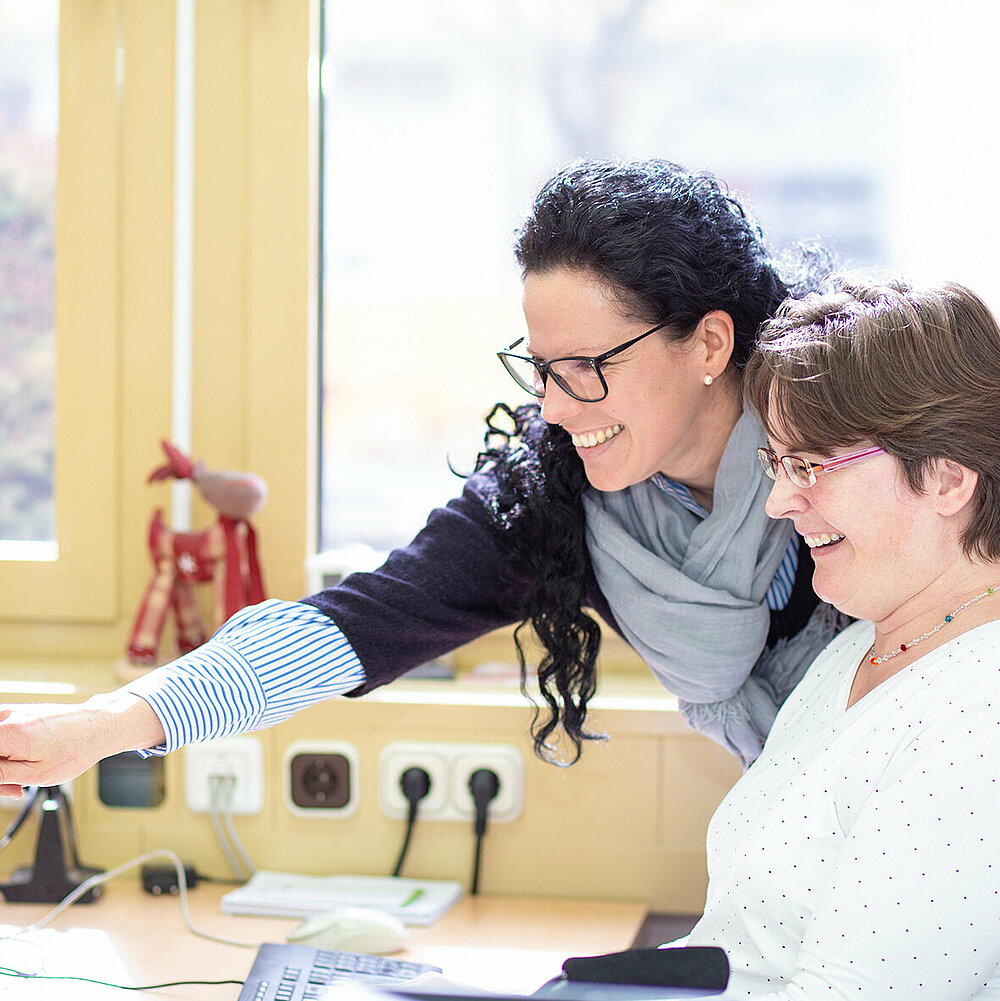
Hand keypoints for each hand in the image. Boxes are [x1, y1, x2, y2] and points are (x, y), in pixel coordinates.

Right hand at [0, 692, 165, 796]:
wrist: (99, 727)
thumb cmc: (76, 748)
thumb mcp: (34, 774)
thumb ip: (0, 775)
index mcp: (8, 732)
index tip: (6, 784)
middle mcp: (6, 716)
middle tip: (13, 788)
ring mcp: (11, 712)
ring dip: (2, 766)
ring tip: (21, 779)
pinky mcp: (17, 714)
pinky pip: (0, 737)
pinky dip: (7, 754)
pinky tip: (24, 764)